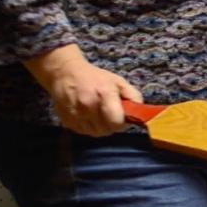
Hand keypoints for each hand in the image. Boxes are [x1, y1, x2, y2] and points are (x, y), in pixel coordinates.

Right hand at [24, 44, 143, 135]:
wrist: (65, 73)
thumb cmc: (95, 78)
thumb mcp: (118, 81)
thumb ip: (133, 96)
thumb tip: (140, 112)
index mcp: (104, 94)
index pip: (116, 122)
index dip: (122, 123)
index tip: (121, 117)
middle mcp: (88, 105)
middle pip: (107, 130)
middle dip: (111, 125)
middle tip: (110, 115)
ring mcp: (75, 114)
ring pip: (95, 133)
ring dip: (100, 127)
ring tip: (98, 114)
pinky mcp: (66, 121)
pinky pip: (83, 132)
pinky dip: (88, 127)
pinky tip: (88, 116)